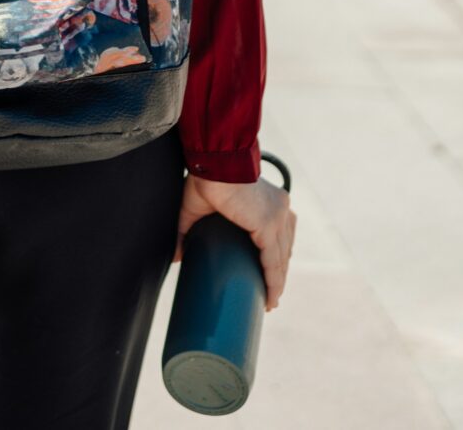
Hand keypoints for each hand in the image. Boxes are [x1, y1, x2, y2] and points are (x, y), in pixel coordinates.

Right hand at [180, 172, 296, 309]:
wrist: (212, 161)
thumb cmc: (205, 177)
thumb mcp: (196, 209)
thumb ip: (188, 232)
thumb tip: (177, 257)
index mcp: (270, 203)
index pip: (281, 235)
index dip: (276, 258)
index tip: (271, 277)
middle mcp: (281, 209)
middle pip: (284, 249)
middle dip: (278, 274)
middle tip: (270, 295)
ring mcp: (278, 217)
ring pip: (281, 259)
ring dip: (278, 282)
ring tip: (271, 301)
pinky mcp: (269, 224)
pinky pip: (273, 261)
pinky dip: (273, 281)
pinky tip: (271, 296)